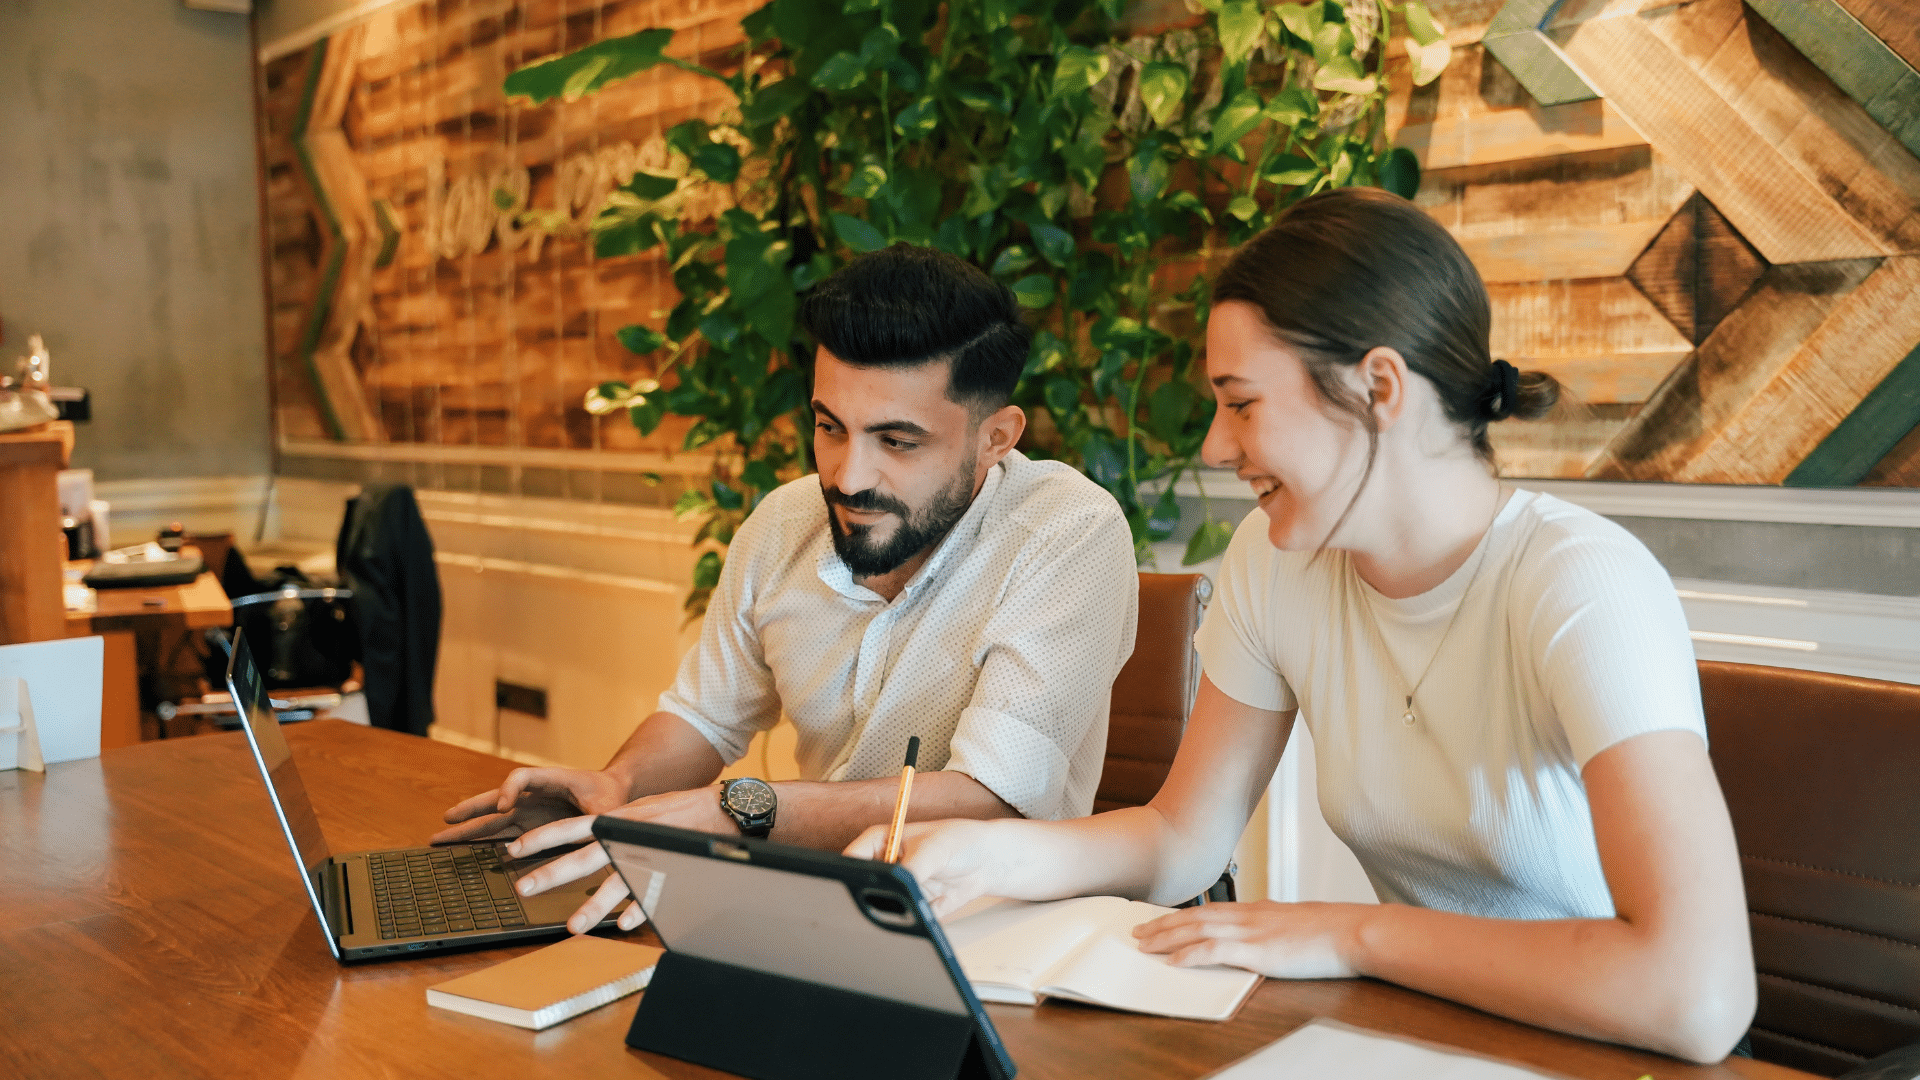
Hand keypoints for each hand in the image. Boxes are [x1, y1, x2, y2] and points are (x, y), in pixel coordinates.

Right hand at [432, 767, 630, 845]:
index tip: (503, 805)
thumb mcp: (607, 808)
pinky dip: (482, 840)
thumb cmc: (610, 797)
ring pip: (492, 818)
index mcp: (552, 780)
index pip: (523, 777)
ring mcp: (529, 810)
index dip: (510, 789)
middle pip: (496, 797)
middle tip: (447, 819)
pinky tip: (463, 850)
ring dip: (467, 827)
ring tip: (439, 837)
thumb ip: (597, 821)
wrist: (614, 793)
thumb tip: (596, 835)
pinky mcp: (529, 825)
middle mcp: (534, 794)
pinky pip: (501, 832)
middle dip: (471, 808)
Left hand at [511, 785, 738, 934]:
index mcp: (619, 819)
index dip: (542, 838)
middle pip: (584, 856)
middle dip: (551, 873)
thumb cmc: (683, 811)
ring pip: (616, 882)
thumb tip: (592, 839)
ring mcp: (649, 853)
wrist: (725, 807)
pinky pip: (652, 894)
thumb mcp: (642, 812)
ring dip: (593, 906)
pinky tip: (627, 924)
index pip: (572, 827)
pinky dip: (639, 909)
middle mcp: (628, 834)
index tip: (514, 849)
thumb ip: (618, 827)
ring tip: (573, 926)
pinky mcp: (671, 869)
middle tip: (524, 888)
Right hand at [844, 819, 1017, 917]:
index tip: (859, 887)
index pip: (851, 859)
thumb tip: (896, 888)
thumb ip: (911, 869)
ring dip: (896, 912)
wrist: (987, 862)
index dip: (850, 874)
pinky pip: (905, 921)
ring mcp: (896, 889)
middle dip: (871, 898)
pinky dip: (916, 921)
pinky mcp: (911, 908)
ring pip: (883, 908)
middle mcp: (884, 866)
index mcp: (879, 842)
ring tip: (919, 900)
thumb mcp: (933, 849)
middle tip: (888, 900)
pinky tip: (934, 906)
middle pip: (861, 888)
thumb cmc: (959, 841)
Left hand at [1132, 900, 1366, 978]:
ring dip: (1166, 936)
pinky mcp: (1257, 950)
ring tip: (1144, 944)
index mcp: (1257, 910)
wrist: (1352, 931)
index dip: (1183, 915)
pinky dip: (1190, 954)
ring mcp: (1251, 931)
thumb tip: (1267, 936)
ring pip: (1196, 929)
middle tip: (1139, 930)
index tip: (1162, 919)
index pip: (1210, 909)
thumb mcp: (1296, 924)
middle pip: (1195, 916)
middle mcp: (1248, 915)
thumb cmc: (1332, 931)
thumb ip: (1275, 927)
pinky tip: (1174, 961)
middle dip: (1164, 924)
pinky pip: (1214, 950)